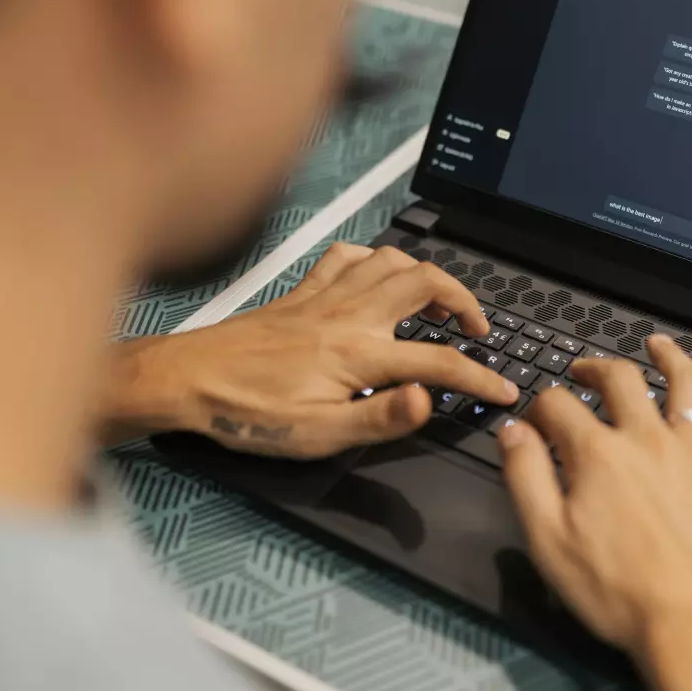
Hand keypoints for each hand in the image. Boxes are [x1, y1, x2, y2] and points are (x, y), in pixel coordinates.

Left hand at [105, 243, 517, 457]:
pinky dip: (374, 258)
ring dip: (426, 274)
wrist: (187, 379)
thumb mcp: (317, 435)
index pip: (439, 362)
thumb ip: (379, 417)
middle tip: (478, 331)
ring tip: (439, 302)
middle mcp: (348, 315)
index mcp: (359, 354)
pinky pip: (347, 256)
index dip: (481, 377)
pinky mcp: (302, 291)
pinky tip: (378, 276)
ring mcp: (325, 296)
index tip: (504, 390)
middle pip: (426, 284)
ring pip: (392, 260)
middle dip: (466, 302)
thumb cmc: (247, 413)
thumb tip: (427, 400)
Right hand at [498, 335, 691, 690]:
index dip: (540, 404)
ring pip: (684, 386)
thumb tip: (513, 431)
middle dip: (595, 367)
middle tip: (584, 370)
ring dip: (669, 358)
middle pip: (620, 380)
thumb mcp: (549, 540)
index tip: (535, 418)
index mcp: (598, 455)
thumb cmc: (620, 593)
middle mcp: (647, 440)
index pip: (558, 404)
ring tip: (658, 344)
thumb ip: (526, 477)